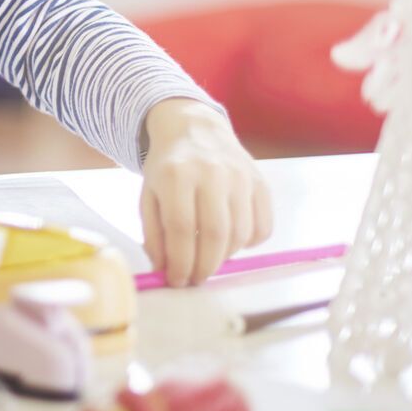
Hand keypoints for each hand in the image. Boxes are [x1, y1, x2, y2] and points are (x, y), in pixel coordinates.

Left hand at [139, 99, 273, 286]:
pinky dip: (249, 244)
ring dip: (225, 257)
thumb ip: (153, 233)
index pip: (181, 227)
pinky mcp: (261, 182)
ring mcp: (241, 176)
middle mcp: (212, 173)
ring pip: (240, 233)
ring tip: (209, 260)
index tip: (177, 281)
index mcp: (176, 175)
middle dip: (205, 266)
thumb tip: (165, 270)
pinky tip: (231, 243)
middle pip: (215, 233)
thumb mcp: (149, 195)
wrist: (195, 129)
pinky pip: (263, 226)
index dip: (180, 261)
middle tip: (196, 280)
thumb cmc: (168, 168)